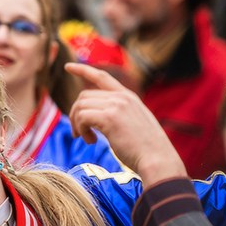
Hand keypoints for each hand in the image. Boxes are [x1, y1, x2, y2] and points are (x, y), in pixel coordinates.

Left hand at [66, 62, 186, 183]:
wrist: (158, 158)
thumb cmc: (147, 149)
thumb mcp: (135, 123)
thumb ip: (119, 115)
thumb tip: (98, 119)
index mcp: (128, 97)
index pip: (102, 76)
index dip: (83, 70)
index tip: (68, 67)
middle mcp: (122, 97)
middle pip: (84, 96)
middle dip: (76, 115)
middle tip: (78, 134)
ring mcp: (116, 105)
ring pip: (81, 106)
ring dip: (77, 124)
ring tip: (88, 139)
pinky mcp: (109, 118)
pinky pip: (82, 117)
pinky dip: (81, 130)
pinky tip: (91, 141)